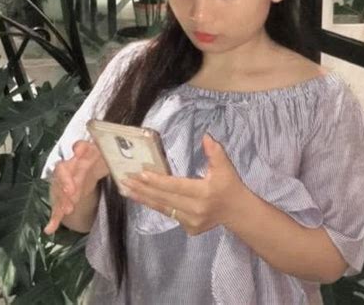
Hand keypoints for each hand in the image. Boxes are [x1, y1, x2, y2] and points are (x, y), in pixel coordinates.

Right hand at [44, 140, 108, 234]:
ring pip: (60, 189)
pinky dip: (54, 218)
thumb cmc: (98, 161)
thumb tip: (128, 153)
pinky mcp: (62, 195)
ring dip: (62, 200)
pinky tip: (50, 228)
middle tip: (72, 191)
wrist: (88, 170)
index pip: (80, 147)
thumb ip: (113, 155)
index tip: (78, 151)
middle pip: (63, 170)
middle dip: (66, 181)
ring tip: (67, 210)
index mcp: (84, 154)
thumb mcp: (107, 157)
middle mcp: (71, 166)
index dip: (79, 149)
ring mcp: (64, 181)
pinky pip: (57, 206)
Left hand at [122, 133, 248, 235]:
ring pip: (164, 209)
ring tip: (128, 190)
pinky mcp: (189, 228)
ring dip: (145, 199)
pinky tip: (144, 198)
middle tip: (126, 180)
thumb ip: (215, 152)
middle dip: (143, 189)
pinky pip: (169, 215)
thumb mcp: (225, 167)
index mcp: (203, 193)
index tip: (141, 174)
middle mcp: (195, 210)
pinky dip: (156, 206)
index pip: (175, 186)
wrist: (237, 212)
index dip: (157, 181)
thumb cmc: (230, 186)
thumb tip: (205, 136)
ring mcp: (191, 222)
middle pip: (164, 198)